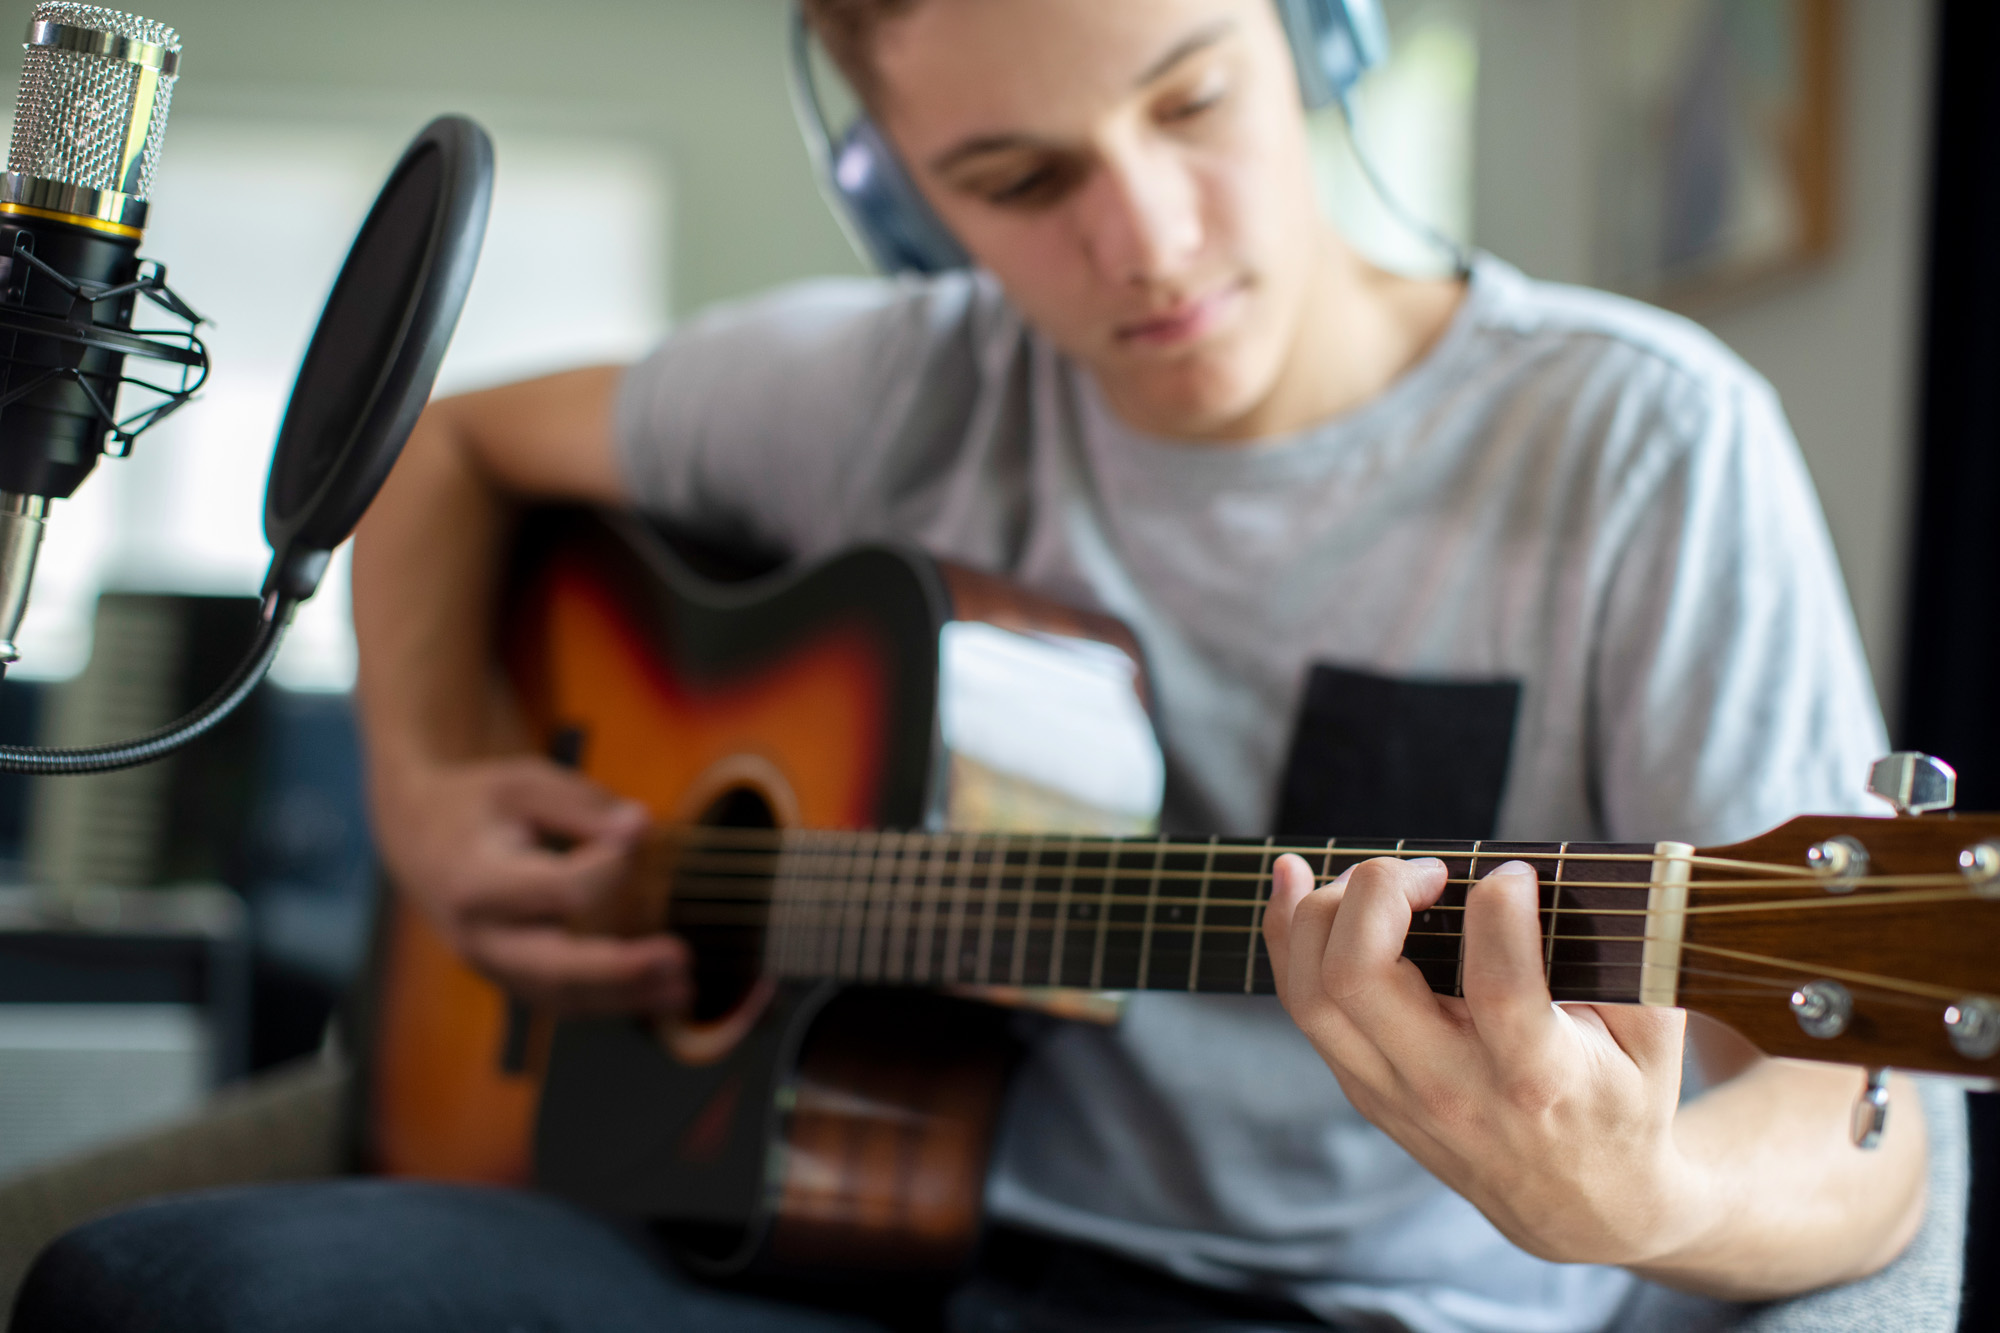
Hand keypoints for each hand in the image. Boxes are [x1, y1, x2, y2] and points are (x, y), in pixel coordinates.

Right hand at [373, 756, 689, 1014]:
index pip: (556, 890)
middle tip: (680, 957)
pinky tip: (660, 994)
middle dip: (620, 971)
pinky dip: (612, 1003)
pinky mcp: (510, 977)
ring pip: (562, 997)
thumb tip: (640, 827)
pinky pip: (563, 1001)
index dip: (606, 868)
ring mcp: (494, 965)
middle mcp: (481, 935)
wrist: (418, 838)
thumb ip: (582, 805)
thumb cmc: (479, 804)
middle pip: (554, 969)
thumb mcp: (523, 783)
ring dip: (628, 998)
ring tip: (684, 988)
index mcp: (478, 881)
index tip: (636, 833)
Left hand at [1261, 854, 1705, 1267]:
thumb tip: (1567, 873)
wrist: (1580, 1208)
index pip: (1496, 988)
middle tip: (1432, 872)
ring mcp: (1394, 1095)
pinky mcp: (1363, 1088)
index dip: (1499, 910)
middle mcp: (1452, 1091)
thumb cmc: (1622, 1099)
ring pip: (1313, 994)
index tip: (1514, 875)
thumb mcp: (1651, 1037)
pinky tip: (1293, 878)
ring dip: (1324, 910)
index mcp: (1538, 1079)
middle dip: (1380, 893)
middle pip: (1359, 980)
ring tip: (1377, 875)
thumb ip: (1626, 957)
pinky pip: (1301, 1005)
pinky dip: (1286, 934)